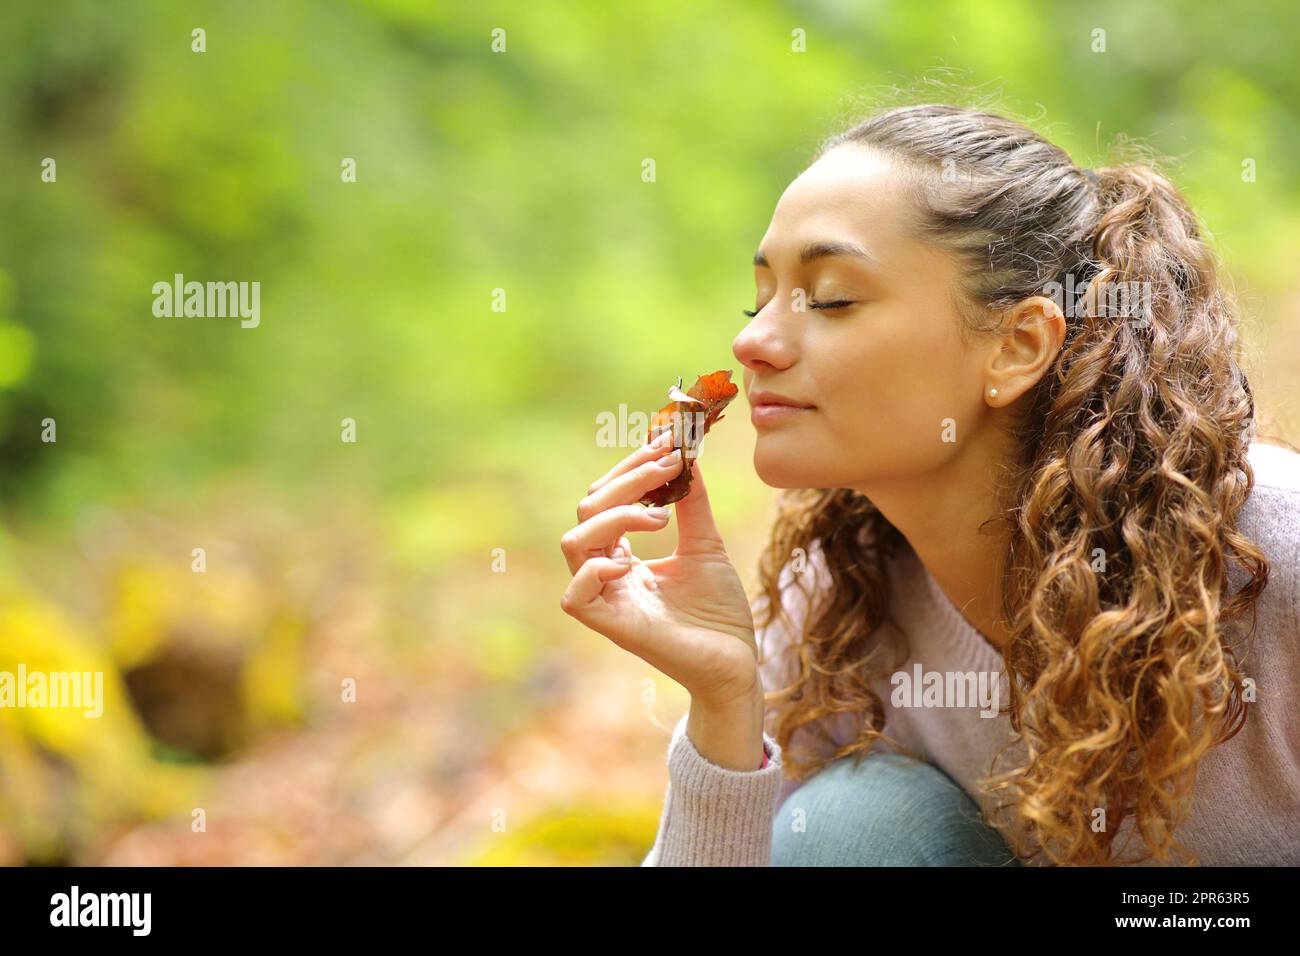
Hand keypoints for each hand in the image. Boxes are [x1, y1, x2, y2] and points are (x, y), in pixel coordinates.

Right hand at [560, 432, 758, 704]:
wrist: (738, 661)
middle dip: (627, 479)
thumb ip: (690, 504)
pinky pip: (575, 596)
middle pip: (587, 510)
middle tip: (670, 466)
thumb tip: (685, 455)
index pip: (604, 499)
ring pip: (574, 543)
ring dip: (616, 515)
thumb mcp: (704, 544)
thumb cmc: (718, 611)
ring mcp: (607, 600)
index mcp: (622, 555)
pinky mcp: (613, 627)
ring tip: (662, 516)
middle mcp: (607, 574)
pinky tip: (632, 561)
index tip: (669, 445)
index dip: (630, 467)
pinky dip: (595, 570)